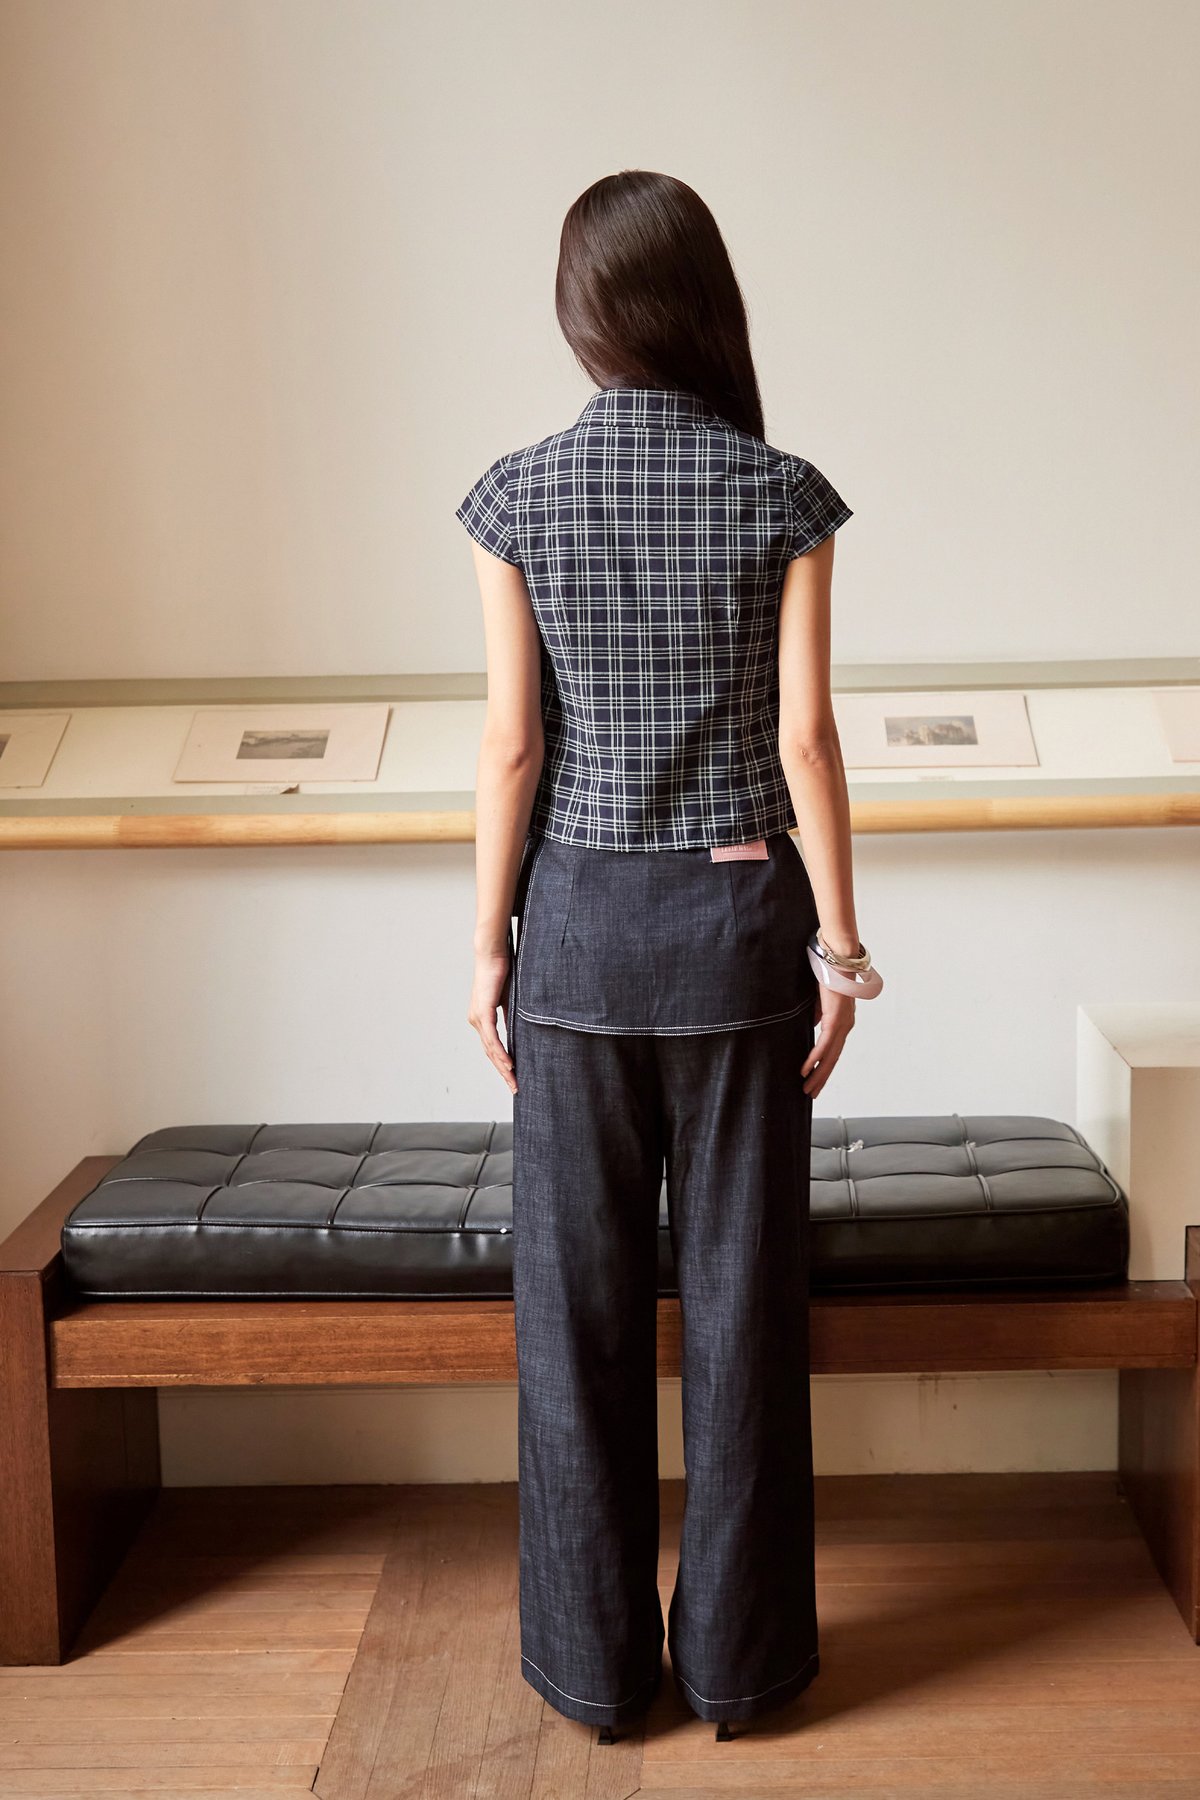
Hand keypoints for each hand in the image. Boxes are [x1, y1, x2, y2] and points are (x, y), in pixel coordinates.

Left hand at [467, 947, 516, 1093]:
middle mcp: (476, 1021)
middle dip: (503, 1072)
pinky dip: (501, 1053)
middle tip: (515, 1088)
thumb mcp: (511, 999)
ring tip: (514, 1081)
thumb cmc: (502, 972)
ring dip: (503, 1067)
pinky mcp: (483, 1012)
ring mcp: (478, 1018)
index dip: (502, 1063)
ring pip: (491, 1050)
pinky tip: (509, 1065)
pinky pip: (492, 1038)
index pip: (492, 1047)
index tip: (513, 1076)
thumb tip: (523, 1029)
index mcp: (482, 1018)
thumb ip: (513, 1015)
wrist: (492, 953)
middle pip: (490, 1053)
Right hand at [800, 985, 854, 1098]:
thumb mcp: (820, 1000)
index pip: (833, 1050)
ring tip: (808, 1089)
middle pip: (833, 1059)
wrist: (836, 960)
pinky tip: (806, 1070)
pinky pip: (824, 1045)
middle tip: (812, 1093)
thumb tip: (812, 1026)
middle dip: (822, 1078)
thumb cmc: (828, 975)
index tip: (815, 1080)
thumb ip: (818, 1015)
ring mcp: (842, 1024)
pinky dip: (814, 1059)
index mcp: (842, 1022)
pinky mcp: (835, 1020)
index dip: (824, 1066)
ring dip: (818, 1074)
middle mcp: (845, 1026)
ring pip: (830, 1056)